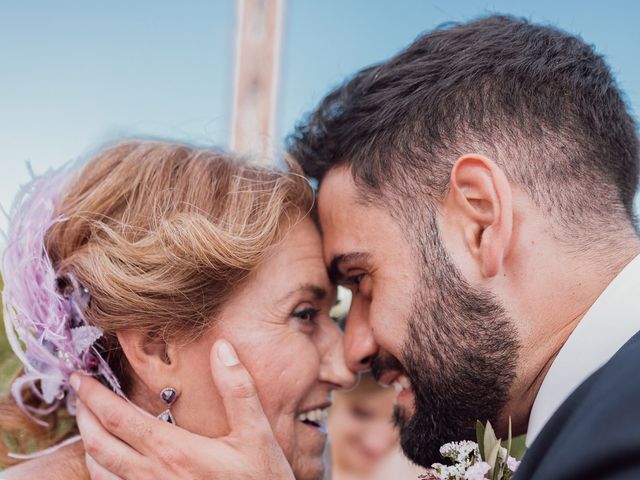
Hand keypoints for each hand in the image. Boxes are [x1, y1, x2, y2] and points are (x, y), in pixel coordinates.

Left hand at [72, 339, 293, 479]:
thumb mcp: (257, 433)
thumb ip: (238, 389)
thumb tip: (222, 348)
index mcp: (173, 451)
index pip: (118, 418)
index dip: (93, 395)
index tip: (79, 377)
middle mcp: (152, 476)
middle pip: (97, 444)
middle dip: (82, 414)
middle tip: (78, 393)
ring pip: (99, 471)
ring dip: (88, 443)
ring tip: (89, 423)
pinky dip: (100, 471)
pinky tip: (109, 461)